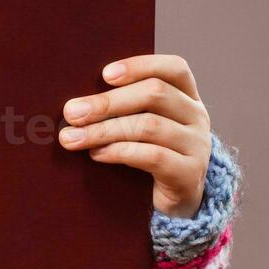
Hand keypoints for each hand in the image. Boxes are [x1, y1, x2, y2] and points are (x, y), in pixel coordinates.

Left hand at [60, 54, 211, 218]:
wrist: (177, 201)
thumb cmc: (149, 152)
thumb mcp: (142, 124)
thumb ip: (122, 107)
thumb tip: (76, 102)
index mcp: (187, 95)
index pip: (173, 67)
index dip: (139, 66)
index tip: (104, 74)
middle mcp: (196, 116)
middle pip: (155, 94)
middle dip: (107, 102)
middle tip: (71, 112)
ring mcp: (197, 145)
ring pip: (149, 126)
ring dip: (104, 130)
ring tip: (73, 138)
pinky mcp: (189, 174)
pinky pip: (152, 156)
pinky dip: (119, 152)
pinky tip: (96, 154)